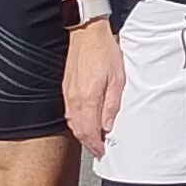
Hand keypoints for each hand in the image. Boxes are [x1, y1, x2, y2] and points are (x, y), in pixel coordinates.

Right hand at [64, 22, 124, 157]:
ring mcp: (68, 93)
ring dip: (82, 133)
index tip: (102, 152)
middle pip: (78, 129)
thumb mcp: (118, 79)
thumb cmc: (104, 52)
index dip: (95, 145)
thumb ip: (112, 105)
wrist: (88, 33)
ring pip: (72, 121)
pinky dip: (77, 121)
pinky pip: (69, 111)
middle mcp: (74, 98)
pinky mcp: (67, 87)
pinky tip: (85, 121)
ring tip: (94, 139)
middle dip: (88, 142)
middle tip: (99, 149)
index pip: (88, 131)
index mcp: (87, 98)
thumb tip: (108, 126)